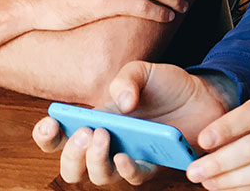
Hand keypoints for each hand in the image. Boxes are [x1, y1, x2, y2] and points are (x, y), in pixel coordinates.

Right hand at [32, 61, 229, 185]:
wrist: (202, 95)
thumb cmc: (166, 85)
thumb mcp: (142, 70)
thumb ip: (126, 79)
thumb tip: (121, 103)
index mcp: (95, 119)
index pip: (60, 136)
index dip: (47, 136)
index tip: (48, 124)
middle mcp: (106, 143)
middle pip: (72, 166)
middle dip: (70, 154)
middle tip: (85, 133)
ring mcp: (127, 157)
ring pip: (97, 177)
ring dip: (94, 161)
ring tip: (104, 136)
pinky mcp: (151, 166)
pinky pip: (132, 178)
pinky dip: (125, 169)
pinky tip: (125, 155)